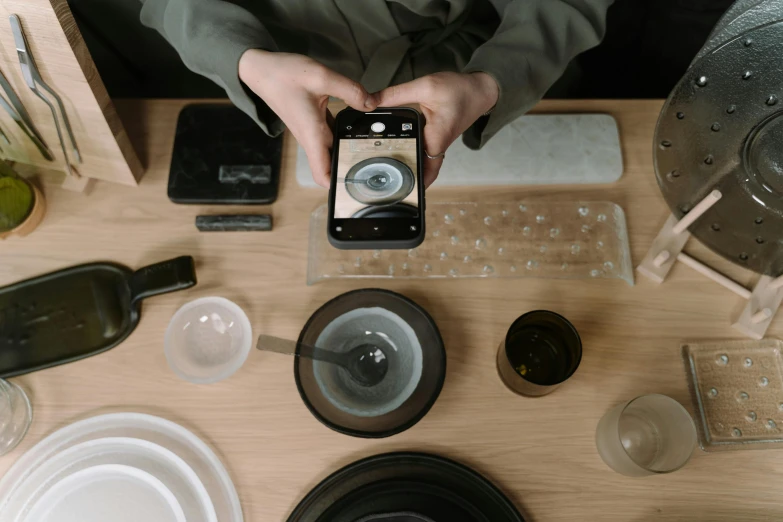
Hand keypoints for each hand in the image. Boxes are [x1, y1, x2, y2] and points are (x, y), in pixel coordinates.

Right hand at [239, 49, 378, 186]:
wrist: (261, 69)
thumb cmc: (283, 75)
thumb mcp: (320, 77)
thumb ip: (350, 90)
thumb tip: (371, 104)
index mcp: (312, 135)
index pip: (323, 175)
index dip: (337, 186)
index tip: (356, 186)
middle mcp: (311, 138)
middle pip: (333, 164)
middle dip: (352, 167)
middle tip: (377, 163)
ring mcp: (311, 131)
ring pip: (333, 148)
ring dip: (349, 149)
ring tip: (374, 146)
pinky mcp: (312, 121)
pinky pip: (331, 133)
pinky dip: (344, 132)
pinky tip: (359, 124)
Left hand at [376, 72, 498, 186]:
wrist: (480, 90)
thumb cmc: (459, 90)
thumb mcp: (425, 87)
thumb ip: (395, 95)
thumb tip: (369, 103)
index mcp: (435, 140)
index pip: (422, 171)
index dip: (409, 184)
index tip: (395, 192)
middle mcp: (437, 147)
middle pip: (419, 171)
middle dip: (402, 177)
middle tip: (380, 181)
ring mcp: (437, 145)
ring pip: (420, 163)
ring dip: (405, 166)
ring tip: (381, 169)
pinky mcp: (436, 139)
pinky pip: (422, 153)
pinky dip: (410, 153)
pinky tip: (395, 150)